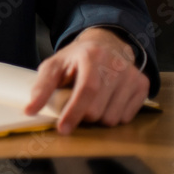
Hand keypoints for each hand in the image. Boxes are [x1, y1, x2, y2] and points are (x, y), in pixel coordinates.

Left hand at [25, 27, 148, 134]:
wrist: (106, 45)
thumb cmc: (75, 59)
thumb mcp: (54, 66)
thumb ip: (42, 86)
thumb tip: (30, 110)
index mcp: (92, 55)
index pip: (86, 90)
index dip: (74, 112)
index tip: (62, 129)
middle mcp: (116, 64)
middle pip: (98, 109)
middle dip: (83, 115)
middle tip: (76, 105)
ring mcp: (132, 75)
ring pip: (113, 118)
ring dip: (98, 117)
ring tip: (92, 101)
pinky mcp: (143, 85)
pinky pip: (126, 117)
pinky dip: (112, 115)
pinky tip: (107, 100)